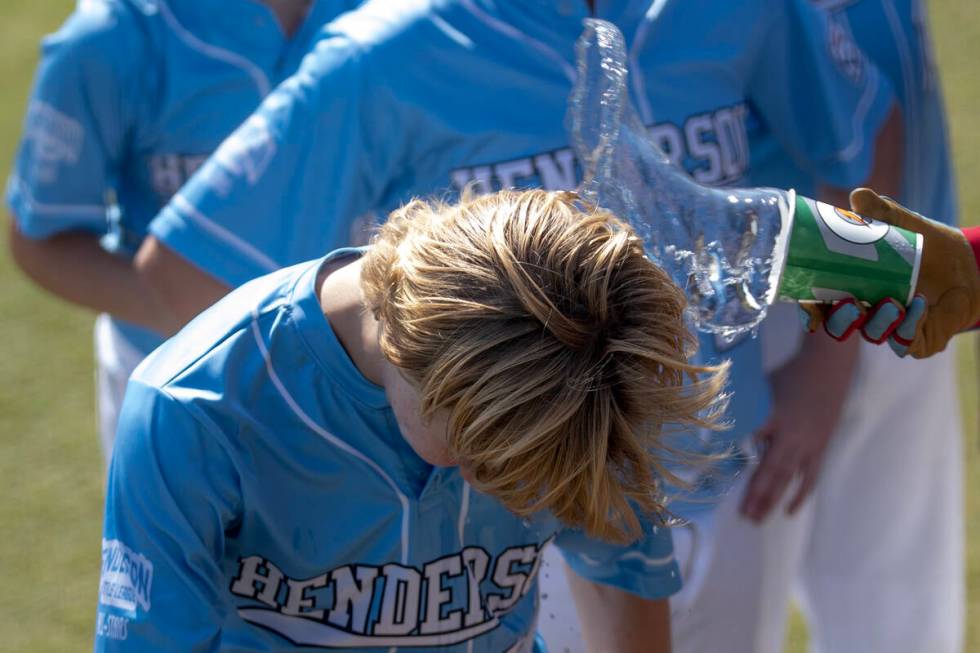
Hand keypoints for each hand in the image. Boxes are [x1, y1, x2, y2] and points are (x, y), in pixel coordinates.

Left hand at [740, 334, 858, 521]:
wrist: (828, 367)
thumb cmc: (790, 374)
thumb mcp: (762, 388)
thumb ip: (747, 409)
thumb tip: (722, 425)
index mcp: (773, 417)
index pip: (750, 444)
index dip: (736, 461)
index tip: (718, 480)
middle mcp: (791, 435)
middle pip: (770, 469)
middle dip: (756, 493)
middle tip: (743, 515)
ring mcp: (809, 445)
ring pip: (788, 478)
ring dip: (773, 499)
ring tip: (758, 518)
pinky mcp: (820, 448)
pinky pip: (810, 477)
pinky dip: (801, 494)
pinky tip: (790, 511)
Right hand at [800, 188, 979, 357]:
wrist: (966, 263)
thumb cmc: (924, 244)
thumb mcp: (902, 224)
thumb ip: (881, 212)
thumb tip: (858, 197)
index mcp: (848, 288)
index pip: (820, 304)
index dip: (811, 311)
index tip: (811, 309)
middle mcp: (864, 311)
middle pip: (839, 326)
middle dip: (840, 321)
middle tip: (850, 304)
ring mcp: (889, 327)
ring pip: (871, 335)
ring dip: (877, 323)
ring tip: (892, 303)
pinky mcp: (917, 339)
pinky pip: (905, 341)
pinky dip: (909, 325)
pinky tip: (919, 306)